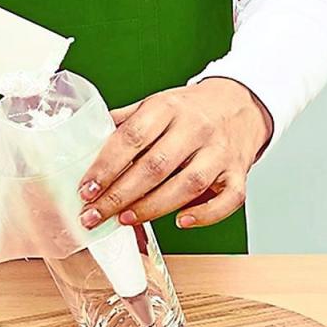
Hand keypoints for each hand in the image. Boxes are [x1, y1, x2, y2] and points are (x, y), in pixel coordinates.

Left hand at [78, 78, 272, 229]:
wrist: (241, 104)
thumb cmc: (191, 110)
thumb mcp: (156, 104)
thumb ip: (125, 124)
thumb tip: (86, 144)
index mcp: (168, 107)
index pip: (132, 137)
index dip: (106, 166)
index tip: (86, 189)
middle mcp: (196, 128)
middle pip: (155, 166)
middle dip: (119, 195)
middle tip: (95, 215)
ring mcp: (220, 152)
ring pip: (188, 185)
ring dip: (152, 207)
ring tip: (125, 219)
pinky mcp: (239, 173)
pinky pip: (228, 199)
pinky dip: (206, 215)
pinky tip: (181, 222)